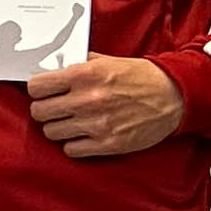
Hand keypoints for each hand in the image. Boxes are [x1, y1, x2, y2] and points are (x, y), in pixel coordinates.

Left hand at [28, 56, 184, 159]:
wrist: (174, 96)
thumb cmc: (141, 78)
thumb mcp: (108, 61)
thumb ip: (79, 65)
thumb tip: (54, 70)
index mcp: (85, 75)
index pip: (37, 87)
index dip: (38, 89)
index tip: (44, 91)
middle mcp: (87, 100)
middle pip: (39, 112)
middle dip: (46, 109)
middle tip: (56, 108)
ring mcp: (96, 124)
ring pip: (52, 132)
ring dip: (59, 127)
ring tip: (72, 122)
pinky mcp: (107, 144)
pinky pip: (71, 150)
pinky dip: (74, 144)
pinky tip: (84, 135)